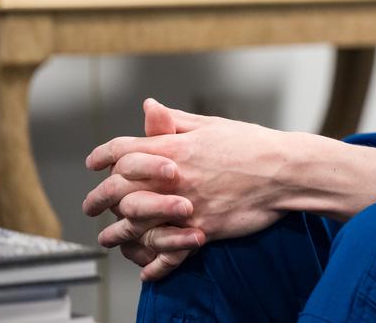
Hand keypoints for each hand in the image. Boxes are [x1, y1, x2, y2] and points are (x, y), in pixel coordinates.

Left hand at [84, 99, 290, 278]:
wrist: (285, 170)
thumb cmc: (252, 144)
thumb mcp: (211, 125)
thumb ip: (175, 120)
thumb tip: (150, 107)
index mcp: (175, 146)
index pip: (123, 150)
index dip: (102, 155)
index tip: (93, 162)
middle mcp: (174, 176)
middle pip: (119, 187)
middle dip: (99, 197)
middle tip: (90, 205)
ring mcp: (186, 204)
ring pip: (136, 222)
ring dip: (117, 232)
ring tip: (109, 238)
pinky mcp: (201, 228)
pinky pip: (168, 250)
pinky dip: (155, 263)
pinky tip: (147, 267)